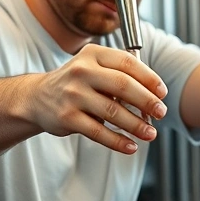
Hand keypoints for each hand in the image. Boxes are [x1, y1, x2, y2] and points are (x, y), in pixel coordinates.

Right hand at [26, 45, 168, 153]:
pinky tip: (131, 145)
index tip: (162, 93)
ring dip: (136, 125)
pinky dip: (118, 141)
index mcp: (93, 55)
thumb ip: (121, 75)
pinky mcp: (67, 118)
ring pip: (113, 112)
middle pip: (123, 86)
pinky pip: (99, 132)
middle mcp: (81, 71)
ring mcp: (73, 95)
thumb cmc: (77, 82)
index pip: (127, 63)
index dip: (149, 78)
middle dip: (147, 101)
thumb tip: (154, 97)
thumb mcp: (94, 67)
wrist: (37, 97)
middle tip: (161, 112)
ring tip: (151, 133)